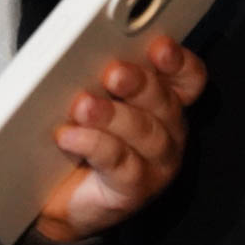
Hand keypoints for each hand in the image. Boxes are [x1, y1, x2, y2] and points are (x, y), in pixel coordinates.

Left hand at [34, 36, 205, 242]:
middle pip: (164, 101)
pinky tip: (69, 136)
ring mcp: (155, 164)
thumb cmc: (77, 138)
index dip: (178, 62)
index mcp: (162, 102)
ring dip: (111, 115)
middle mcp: (167, 131)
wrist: (59, 197)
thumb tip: (81, 48)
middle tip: (113, 73)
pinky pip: (120, 163)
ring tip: (82, 105)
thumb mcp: (89, 97)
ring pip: (144, 131)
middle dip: (139, 83)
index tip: (160, 47)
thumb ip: (94, 73)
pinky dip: (93, 144)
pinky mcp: (134, 189)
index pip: (186, 77)